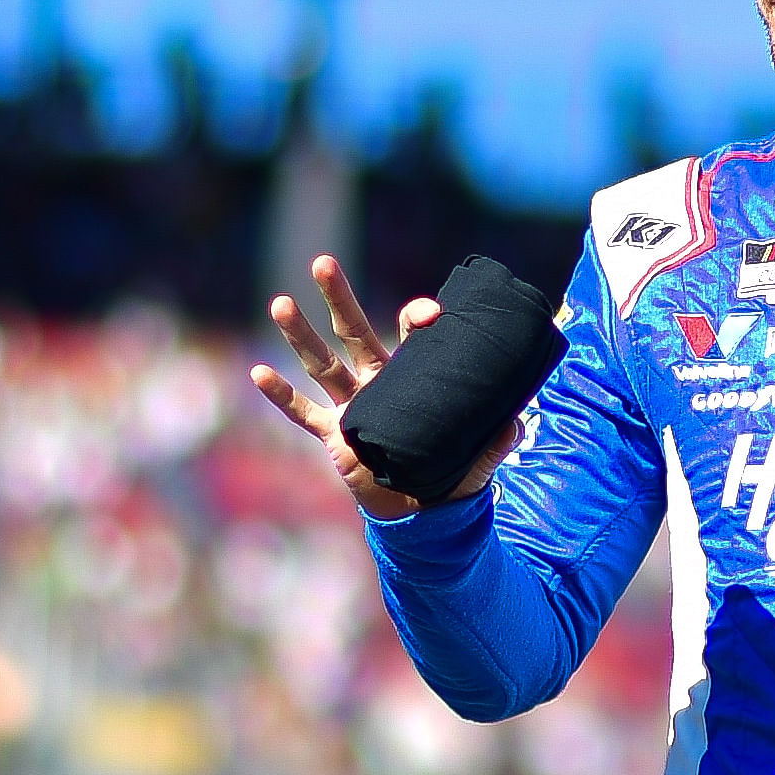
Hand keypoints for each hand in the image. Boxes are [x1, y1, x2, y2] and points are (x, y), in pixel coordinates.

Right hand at [250, 258, 519, 521]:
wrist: (421, 512)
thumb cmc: (450, 474)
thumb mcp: (478, 457)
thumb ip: (494, 440)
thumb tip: (515, 421)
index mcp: (411, 377)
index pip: (408, 334)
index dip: (417, 318)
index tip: (430, 314)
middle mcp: (376, 383)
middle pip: (352, 331)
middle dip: (337, 298)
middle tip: (323, 262)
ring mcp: (352, 407)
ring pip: (321, 364)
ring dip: (300, 335)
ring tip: (280, 302)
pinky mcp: (334, 436)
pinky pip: (303, 413)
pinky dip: (281, 396)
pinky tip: (258, 373)